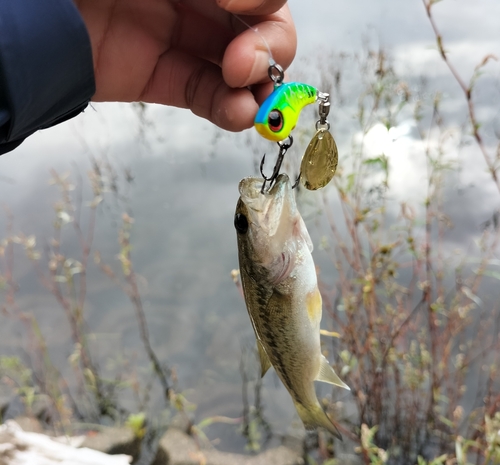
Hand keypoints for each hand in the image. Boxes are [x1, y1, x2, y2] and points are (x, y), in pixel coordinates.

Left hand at [75, 0, 295, 131]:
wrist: (23, 16)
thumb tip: (245, 2)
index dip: (262, 4)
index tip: (238, 10)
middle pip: (255, 27)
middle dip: (265, 51)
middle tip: (244, 65)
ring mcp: (174, 39)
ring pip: (234, 67)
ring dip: (253, 89)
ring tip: (253, 107)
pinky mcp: (156, 77)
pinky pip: (201, 95)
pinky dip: (226, 109)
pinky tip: (239, 115)